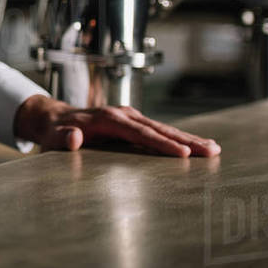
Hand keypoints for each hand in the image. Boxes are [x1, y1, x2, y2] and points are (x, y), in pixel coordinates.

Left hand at [14, 94, 220, 156]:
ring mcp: (129, 116)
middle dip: (186, 140)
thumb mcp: (53, 138)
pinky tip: (196, 148)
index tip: (183, 153)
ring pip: (162, 128)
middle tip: (212, 151)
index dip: (161, 143)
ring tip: (214, 149)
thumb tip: (74, 138)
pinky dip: (178, 138)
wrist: (54, 118)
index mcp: (107, 119)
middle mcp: (122, 114)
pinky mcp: (132, 122)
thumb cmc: (54, 133)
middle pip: (158, 128)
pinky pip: (158, 131)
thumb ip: (63, 140)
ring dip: (188, 138)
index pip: (139, 133)